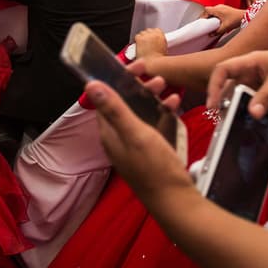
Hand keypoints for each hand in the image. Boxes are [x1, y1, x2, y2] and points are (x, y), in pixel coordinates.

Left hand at [85, 75, 190, 204]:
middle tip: (156, 78)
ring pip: (140, 113)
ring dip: (151, 98)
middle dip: (138, 87)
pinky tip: (174, 106)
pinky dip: (162, 113)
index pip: (106, 99)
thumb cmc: (155, 168)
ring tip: (166, 88)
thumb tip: (91, 85)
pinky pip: (153, 124)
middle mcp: (119, 139)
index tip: (135, 67)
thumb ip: (114, 109)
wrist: (176, 200)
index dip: (117, 80)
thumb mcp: (135, 133)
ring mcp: (135, 145)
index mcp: (110, 134)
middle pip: (124, 104)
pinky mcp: (150, 150)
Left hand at [133, 28, 167, 59]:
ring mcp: (146, 35)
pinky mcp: (139, 39)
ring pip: (142, 33)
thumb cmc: (159, 60)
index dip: (153, 36)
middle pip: (148, 31)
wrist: (153, 64)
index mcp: (161, 34)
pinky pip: (136, 37)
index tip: (152, 40)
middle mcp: (153, 33)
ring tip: (143, 47)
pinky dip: (137, 42)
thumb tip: (156, 43)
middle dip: (147, 37)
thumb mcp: (164, 49)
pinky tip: (139, 47)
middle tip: (147, 45)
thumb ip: (160, 43)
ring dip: (142, 39)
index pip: (156, 30)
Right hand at [203, 4, 244, 36]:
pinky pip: (217, 11)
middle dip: (206, 17)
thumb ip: (217, 31)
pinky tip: (217, 21)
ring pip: (213, 11)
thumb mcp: (225, 27)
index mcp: (217, 9)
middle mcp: (219, 7)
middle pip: (208, 10)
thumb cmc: (236, 19)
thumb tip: (211, 34)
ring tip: (211, 23)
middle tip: (205, 23)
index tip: (202, 21)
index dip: (202, 15)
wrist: (245, 16)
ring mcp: (222, 7)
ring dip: (211, 16)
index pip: (206, 10)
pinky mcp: (225, 9)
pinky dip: (215, 16)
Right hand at [206, 49, 267, 117]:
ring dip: (238, 108)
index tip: (214, 105)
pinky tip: (252, 122)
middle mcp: (254, 70)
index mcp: (253, 60)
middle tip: (222, 119)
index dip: (214, 85)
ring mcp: (263, 82)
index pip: (224, 69)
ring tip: (234, 123)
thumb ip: (266, 97)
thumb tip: (252, 114)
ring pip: (242, 95)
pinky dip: (252, 111)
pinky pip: (256, 102)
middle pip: (230, 84)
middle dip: (224, 100)